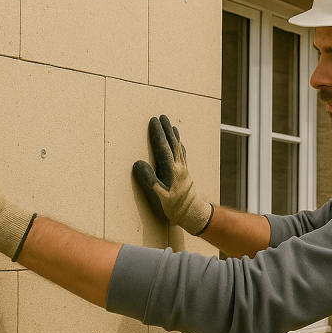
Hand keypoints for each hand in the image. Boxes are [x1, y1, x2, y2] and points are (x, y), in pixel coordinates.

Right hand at [133, 115, 212, 235]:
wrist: (193, 215)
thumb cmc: (174, 208)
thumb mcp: (158, 196)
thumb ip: (148, 180)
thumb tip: (138, 163)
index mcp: (171, 170)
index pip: (163, 147)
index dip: (158, 133)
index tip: (153, 121)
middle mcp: (179, 167)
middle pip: (172, 144)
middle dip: (166, 129)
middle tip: (162, 117)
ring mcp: (183, 170)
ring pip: (178, 148)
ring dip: (174, 136)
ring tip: (172, 126)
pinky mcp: (185, 175)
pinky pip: (182, 155)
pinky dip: (179, 147)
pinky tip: (179, 145)